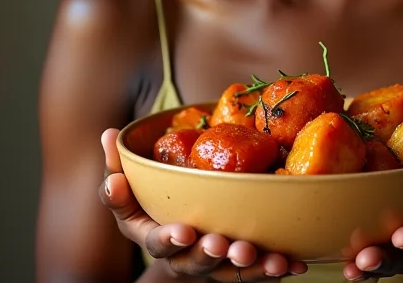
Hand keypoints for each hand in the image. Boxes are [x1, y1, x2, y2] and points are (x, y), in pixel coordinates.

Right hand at [99, 129, 307, 280]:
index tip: (182, 230)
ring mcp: (212, 265)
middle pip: (194, 262)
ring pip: (229, 272)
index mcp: (152, 235)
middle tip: (220, 244)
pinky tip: (294, 262)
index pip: (154, 240)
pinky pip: (259, 270)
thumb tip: (109, 134)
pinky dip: (276, 267)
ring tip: (261, 255)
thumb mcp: (129, 187)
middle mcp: (182, 256)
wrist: (178, 237)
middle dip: (208, 254)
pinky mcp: (239, 266)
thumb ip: (117, 164)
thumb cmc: (150, 205)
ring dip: (247, 266)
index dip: (168, 238)